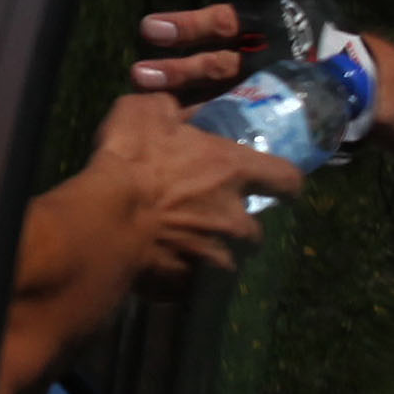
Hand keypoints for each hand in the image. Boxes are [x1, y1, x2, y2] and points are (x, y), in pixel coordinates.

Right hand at [66, 91, 299, 276]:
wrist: (105, 217)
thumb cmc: (132, 158)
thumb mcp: (146, 111)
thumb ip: (170, 109)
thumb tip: (175, 109)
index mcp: (233, 169)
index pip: (288, 178)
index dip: (285, 182)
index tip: (277, 186)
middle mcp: (235, 216)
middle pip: (256, 229)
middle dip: (240, 226)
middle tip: (215, 218)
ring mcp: (214, 253)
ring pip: (229, 260)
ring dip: (214, 254)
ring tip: (189, 249)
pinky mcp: (188, 282)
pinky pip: (194, 283)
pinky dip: (184, 278)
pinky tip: (165, 270)